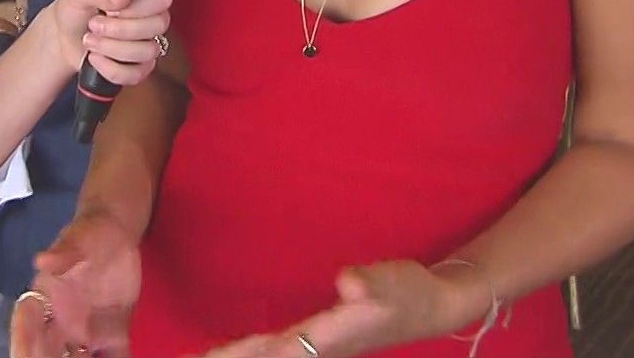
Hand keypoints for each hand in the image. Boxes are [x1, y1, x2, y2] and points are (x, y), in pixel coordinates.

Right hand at [13, 209, 141, 356]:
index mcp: (46, 303)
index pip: (27, 332)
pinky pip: (113, 357)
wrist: (116, 235)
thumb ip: (62, 252)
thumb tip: (41, 260)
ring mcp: (88, 332)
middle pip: (51, 356)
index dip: (24, 350)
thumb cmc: (89, 233)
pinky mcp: (114, 333)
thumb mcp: (77, 238)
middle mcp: (63, 324)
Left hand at [45, 0, 170, 82]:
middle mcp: (151, 18)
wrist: (62, 36)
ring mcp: (147, 45)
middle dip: (121, 28)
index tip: (113, 9)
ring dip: (112, 48)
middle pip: (159, 25)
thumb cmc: (76, 9)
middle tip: (94, 24)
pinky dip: (111, 69)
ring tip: (89, 40)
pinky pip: (136, 75)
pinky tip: (95, 58)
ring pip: (149, 51)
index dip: (139, 6)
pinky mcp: (138, 69)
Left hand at [196, 261, 489, 357]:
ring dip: (237, 356)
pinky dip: (250, 351)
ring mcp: (317, 347)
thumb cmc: (412, 293)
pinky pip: (273, 350)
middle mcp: (317, 349)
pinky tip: (237, 349)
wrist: (433, 307)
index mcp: (328, 339)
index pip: (277, 353)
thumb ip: (371, 284)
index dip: (244, 355)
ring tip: (201, 357)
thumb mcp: (395, 283)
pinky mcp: (317, 339)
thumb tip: (347, 283)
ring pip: (267, 357)